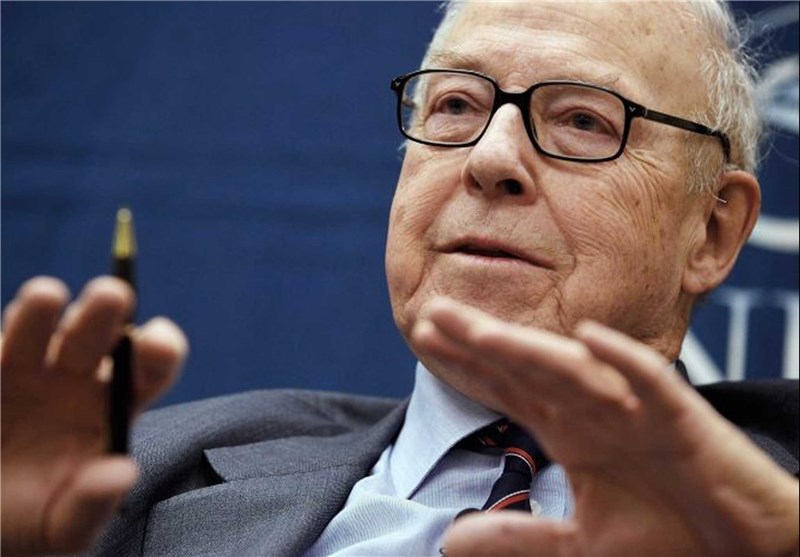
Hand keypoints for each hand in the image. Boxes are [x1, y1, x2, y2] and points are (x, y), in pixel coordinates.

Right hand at [1, 276, 187, 555]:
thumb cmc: (35, 525)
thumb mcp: (66, 531)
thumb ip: (93, 505)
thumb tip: (122, 472)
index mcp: (116, 405)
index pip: (151, 365)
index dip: (160, 349)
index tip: (157, 344)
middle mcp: (77, 377)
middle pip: (98, 333)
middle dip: (105, 312)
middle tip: (112, 296)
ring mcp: (26, 370)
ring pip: (39, 325)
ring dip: (42, 310)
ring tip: (46, 297)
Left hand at [413, 297, 798, 556]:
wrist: (742, 545)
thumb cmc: (668, 533)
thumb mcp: (580, 545)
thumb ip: (517, 538)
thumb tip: (447, 541)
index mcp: (570, 429)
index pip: (507, 387)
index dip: (464, 364)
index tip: (421, 338)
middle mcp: (595, 410)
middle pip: (528, 368)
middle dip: (480, 341)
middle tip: (429, 311)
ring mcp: (635, 410)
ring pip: (575, 370)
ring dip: (530, 349)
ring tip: (481, 332)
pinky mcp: (681, 419)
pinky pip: (651, 382)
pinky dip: (623, 361)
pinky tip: (590, 339)